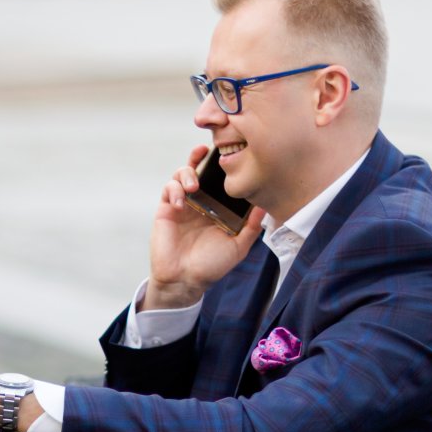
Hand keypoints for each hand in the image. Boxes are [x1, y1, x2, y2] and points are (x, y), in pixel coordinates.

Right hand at [146, 142, 267, 310]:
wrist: (185, 280)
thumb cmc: (211, 265)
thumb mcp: (238, 246)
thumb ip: (252, 226)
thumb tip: (265, 205)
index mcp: (216, 207)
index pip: (219, 179)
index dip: (221, 164)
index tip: (229, 152)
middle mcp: (200, 202)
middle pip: (199, 168)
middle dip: (201, 156)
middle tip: (206, 151)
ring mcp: (182, 204)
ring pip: (181, 174)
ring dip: (187, 172)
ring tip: (194, 185)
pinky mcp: (166, 210)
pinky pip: (168, 189)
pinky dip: (175, 189)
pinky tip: (182, 202)